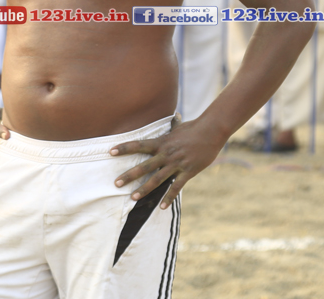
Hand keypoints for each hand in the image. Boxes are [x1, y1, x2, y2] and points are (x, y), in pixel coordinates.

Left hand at [109, 116, 225, 209]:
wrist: (212, 131)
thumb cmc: (196, 128)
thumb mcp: (181, 127)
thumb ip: (174, 124)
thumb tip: (174, 115)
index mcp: (162, 142)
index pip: (139, 145)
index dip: (125, 148)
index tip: (110, 151)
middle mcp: (167, 153)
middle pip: (145, 166)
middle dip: (129, 175)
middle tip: (116, 183)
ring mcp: (177, 163)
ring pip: (157, 179)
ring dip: (144, 189)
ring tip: (132, 198)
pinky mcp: (188, 171)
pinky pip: (176, 187)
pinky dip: (169, 198)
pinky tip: (162, 208)